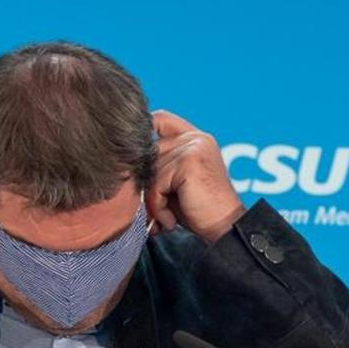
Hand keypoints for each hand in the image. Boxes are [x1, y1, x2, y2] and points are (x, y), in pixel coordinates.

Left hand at [147, 110, 245, 242]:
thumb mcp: (175, 183)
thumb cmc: (199, 210)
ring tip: (165, 218)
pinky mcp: (189, 162)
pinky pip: (156, 184)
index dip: (142, 132)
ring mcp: (193, 148)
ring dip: (152, 202)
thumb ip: (158, 167)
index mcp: (195, 139)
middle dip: (145, 185)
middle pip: (148, 153)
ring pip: (150, 173)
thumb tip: (124, 166)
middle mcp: (195, 139)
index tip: (135, 158)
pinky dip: (158, 207)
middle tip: (153, 212)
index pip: (160, 119)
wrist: (224, 228)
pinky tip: (170, 220)